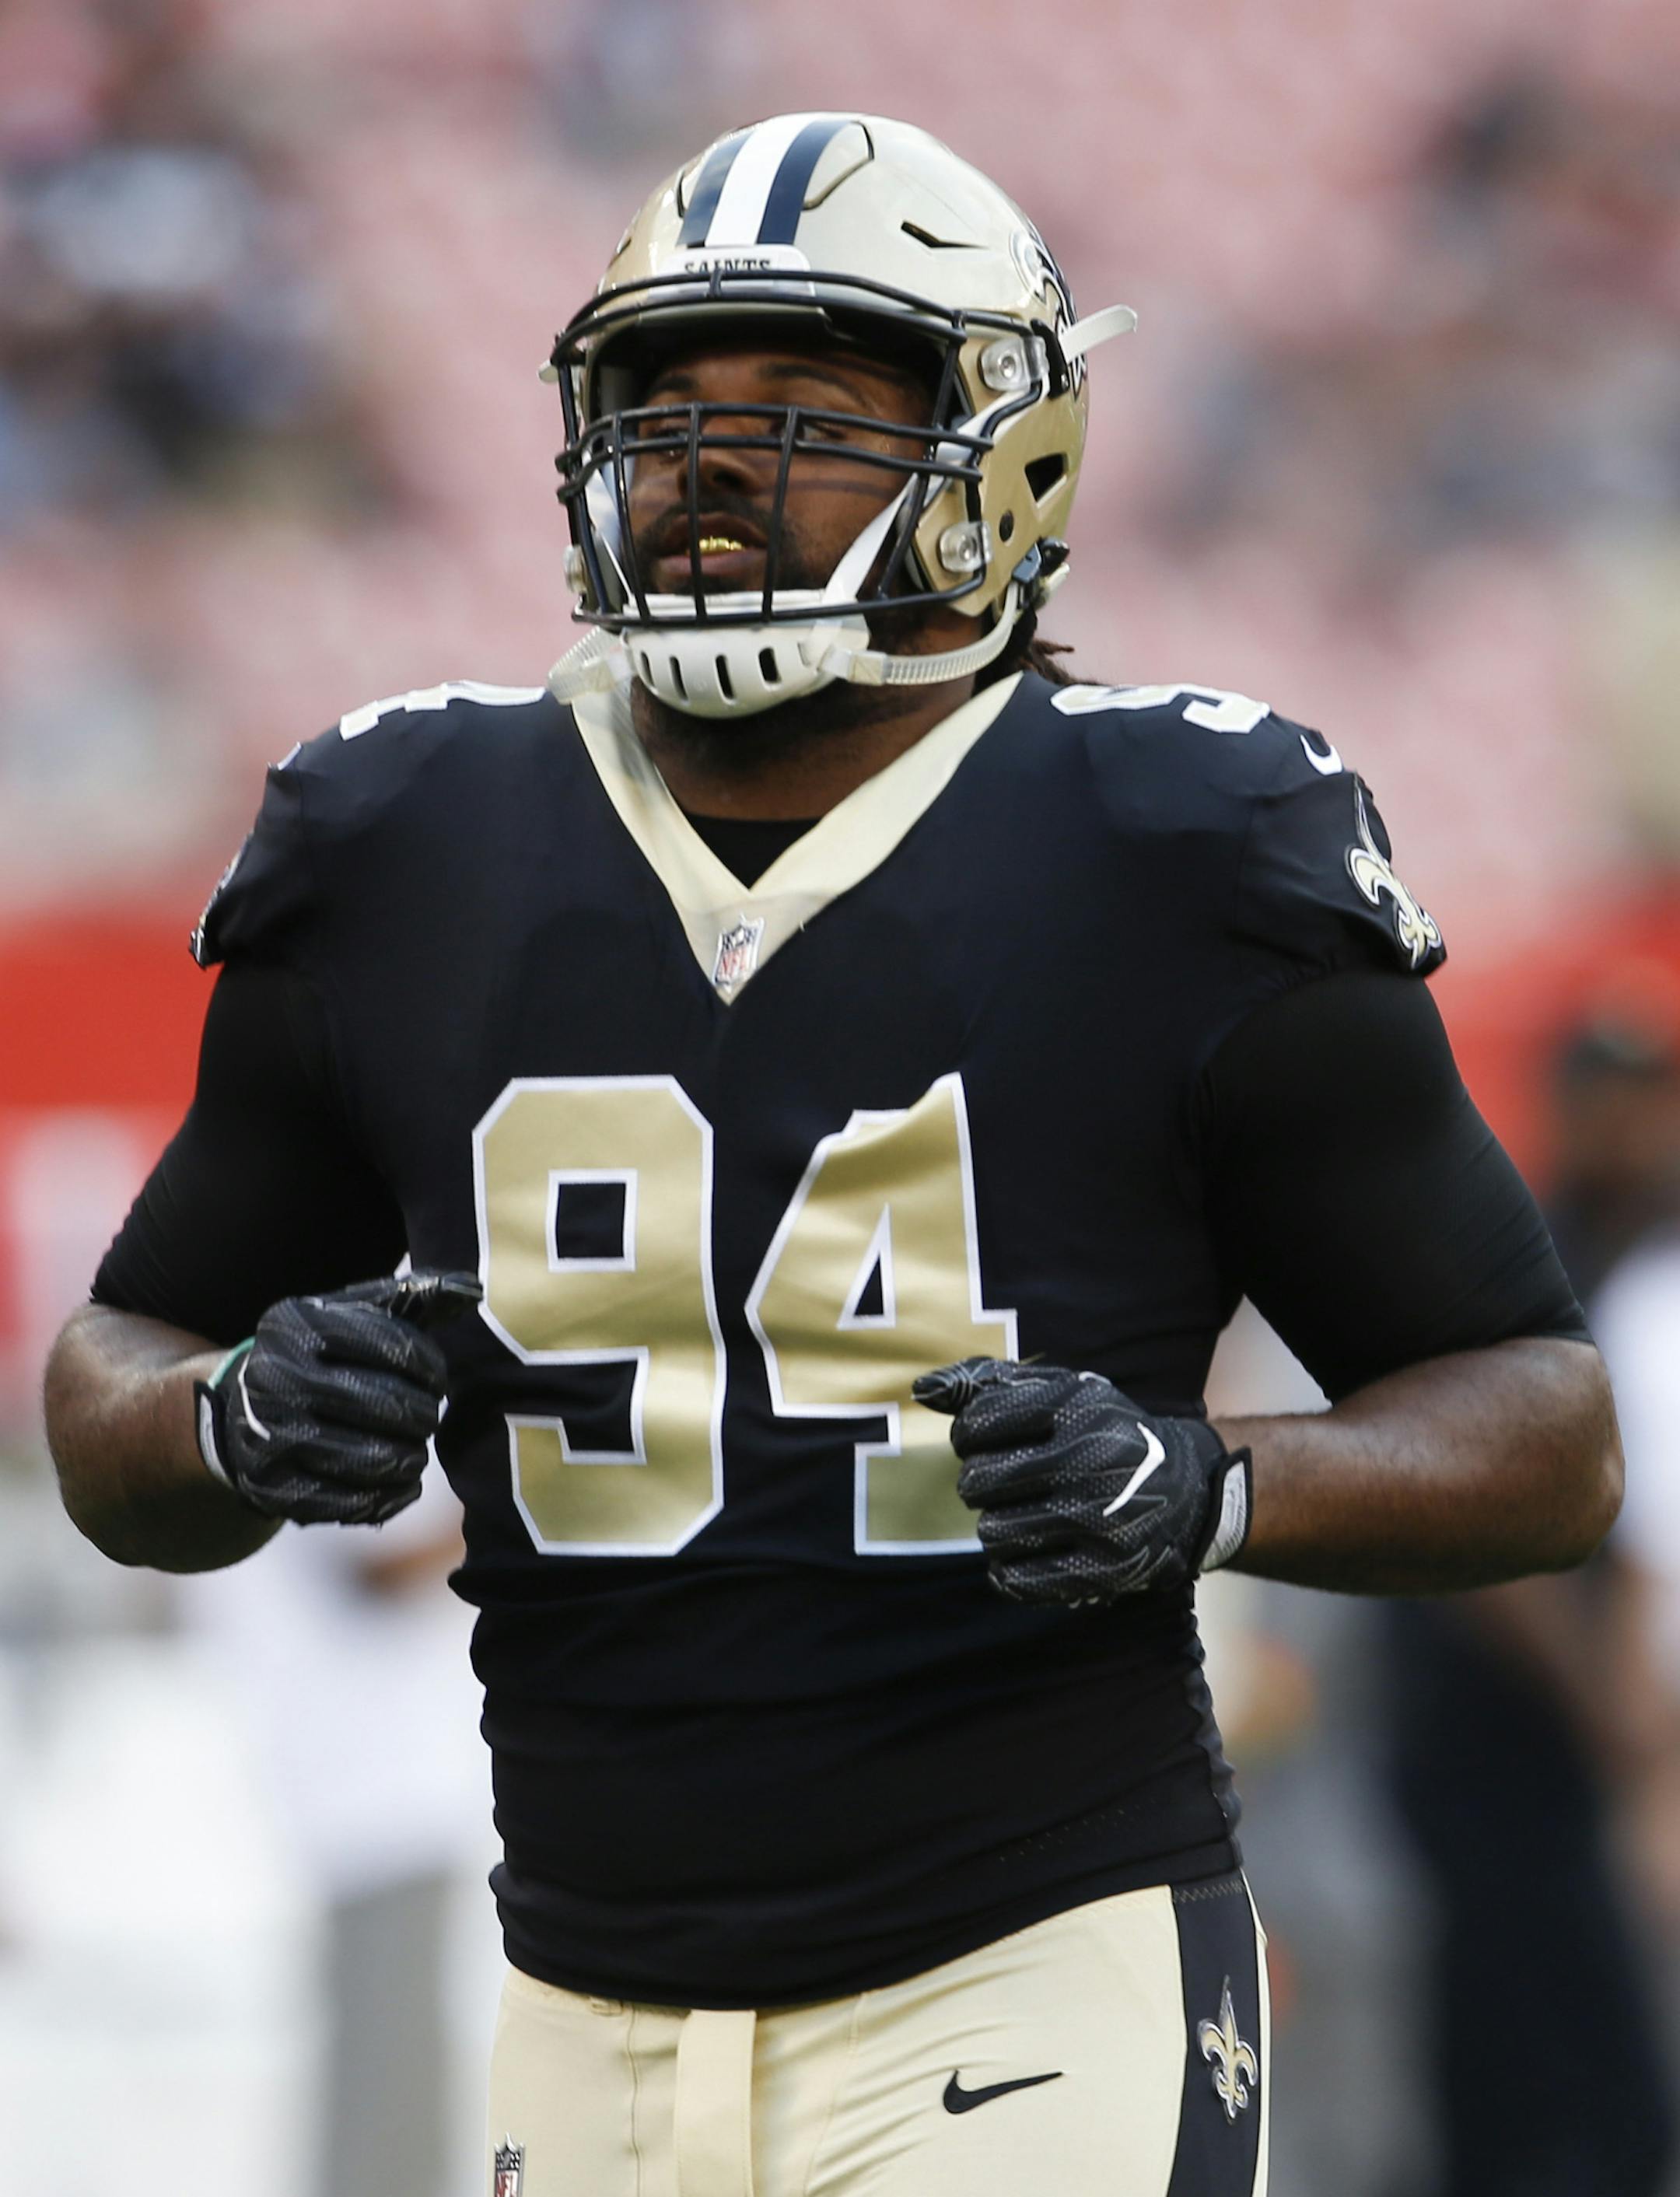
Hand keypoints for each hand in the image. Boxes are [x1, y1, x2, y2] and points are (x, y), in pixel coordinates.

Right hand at [195, 1270, 481, 1524]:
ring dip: (411, 1457)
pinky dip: (389, 1495)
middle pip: (386, 1406)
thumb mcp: (352, 1313)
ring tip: (414, 1447)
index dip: (431, 1368)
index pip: (394, 1347)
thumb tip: (472, 1289)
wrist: (241, 1410)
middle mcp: (276, 1380)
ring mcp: (269, 1438)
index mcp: (297, 1327)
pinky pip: (351, 1503)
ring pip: (373, 1459)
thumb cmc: (318, 1354)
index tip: (437, 1379)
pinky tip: (399, 1481)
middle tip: (428, 1416)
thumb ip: (413, 1297)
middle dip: (423, 1414)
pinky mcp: (272, 1489)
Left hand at [912, 1356, 1250, 1605]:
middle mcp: (1090, 1459)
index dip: (969, 1436)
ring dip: (995, 1527)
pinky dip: (1010, 1571)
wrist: (1185, 1490)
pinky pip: (1020, 1580)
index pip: (976, 1424)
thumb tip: (921, 1389)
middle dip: (979, 1483)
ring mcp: (1101, 1516)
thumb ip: (985, 1383)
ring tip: (1021, 1514)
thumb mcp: (1057, 1392)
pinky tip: (1026, 1553)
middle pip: (977, 1483)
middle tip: (1003, 1483)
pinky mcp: (1108, 1567)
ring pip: (993, 1534)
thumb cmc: (1101, 1432)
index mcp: (1075, 1407)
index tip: (986, 1441)